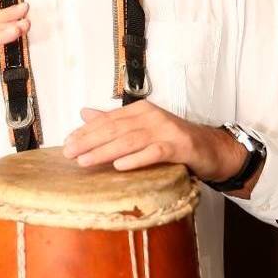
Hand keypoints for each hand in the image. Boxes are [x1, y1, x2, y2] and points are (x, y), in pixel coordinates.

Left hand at [62, 100, 248, 183]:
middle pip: (115, 129)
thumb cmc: (173, 141)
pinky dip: (136, 159)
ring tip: (85, 161)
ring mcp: (166, 130)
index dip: (85, 131)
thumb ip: (114, 122)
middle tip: (68, 153)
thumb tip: (84, 113)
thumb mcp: (142, 129)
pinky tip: (120, 166)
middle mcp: (151, 116)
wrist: (211, 149)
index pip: (107, 120)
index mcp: (140, 111)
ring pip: (130, 140)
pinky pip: (154, 152)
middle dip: (89, 141)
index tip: (66, 143)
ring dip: (105, 151)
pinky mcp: (179, 146)